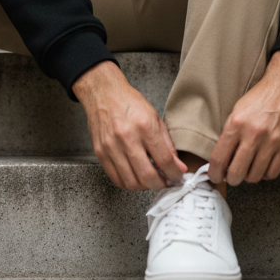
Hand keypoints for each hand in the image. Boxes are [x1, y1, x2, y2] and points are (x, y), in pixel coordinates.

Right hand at [72, 61, 186, 190]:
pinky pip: (116, 179)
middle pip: (147, 176)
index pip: (164, 160)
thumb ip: (167, 144)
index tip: (177, 177)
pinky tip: (135, 177)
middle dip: (160, 184)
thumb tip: (178, 167)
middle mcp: (127, 138)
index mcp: (145, 126)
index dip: (174, 174)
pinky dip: (128, 183)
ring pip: (131, 182)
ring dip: (144, 186)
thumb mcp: (155, 117)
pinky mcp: (100, 153)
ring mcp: (111, 147)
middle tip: (165, 182)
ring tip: (150, 180)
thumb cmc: (130, 103)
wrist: (103, 94)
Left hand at [208, 50, 279, 186]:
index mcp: (236, 123)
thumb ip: (230, 134)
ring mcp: (272, 141)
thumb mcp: (237, 110)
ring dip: (249, 176)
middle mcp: (254, 133)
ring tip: (249, 168)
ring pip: (255, 176)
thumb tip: (222, 159)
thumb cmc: (261, 97)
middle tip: (232, 175)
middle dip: (232, 178)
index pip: (219, 158)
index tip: (215, 176)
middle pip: (236, 172)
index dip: (214, 173)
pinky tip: (263, 165)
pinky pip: (273, 172)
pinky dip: (266, 174)